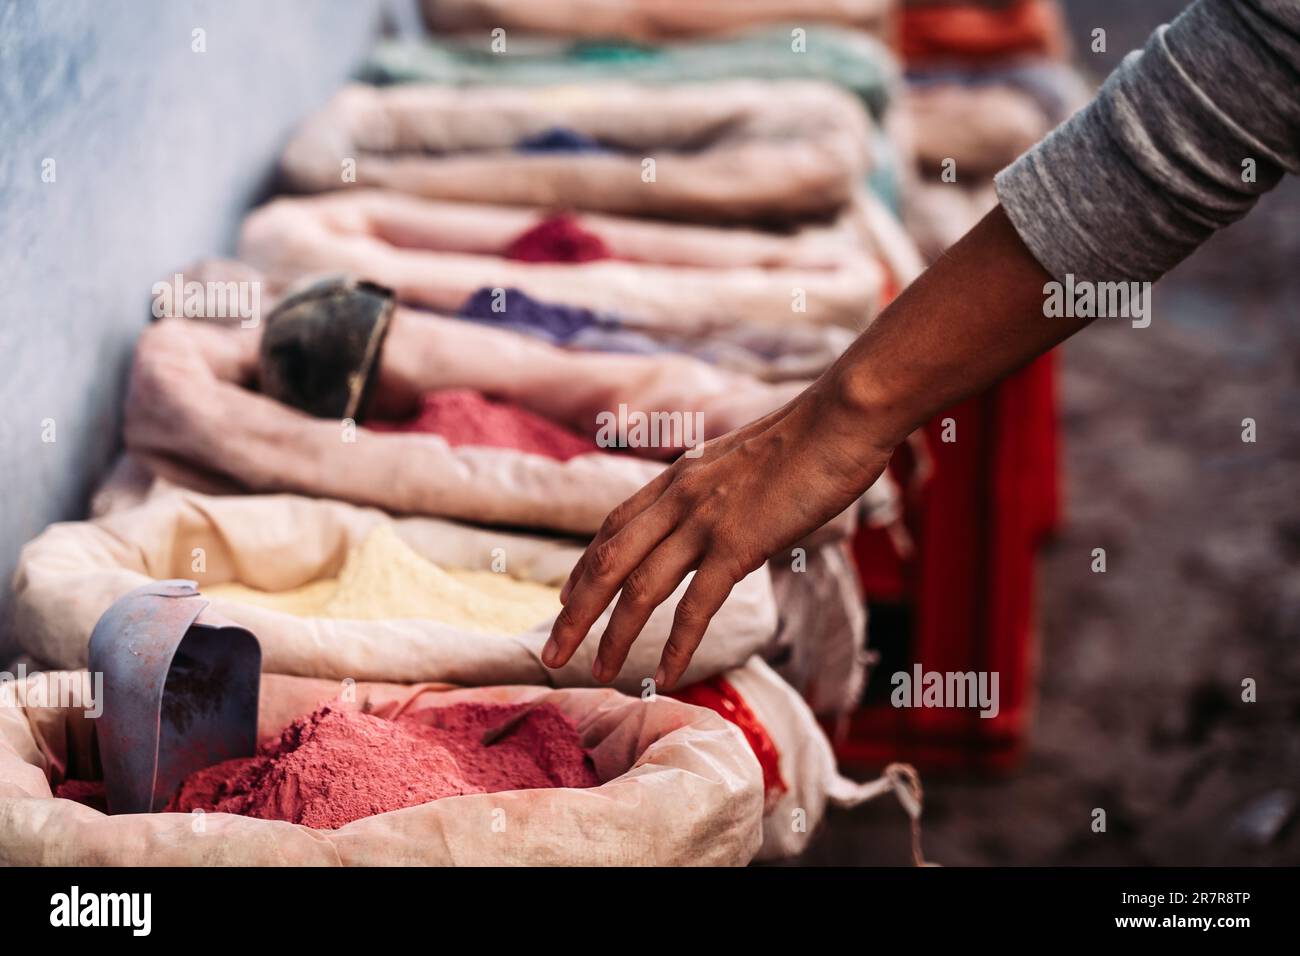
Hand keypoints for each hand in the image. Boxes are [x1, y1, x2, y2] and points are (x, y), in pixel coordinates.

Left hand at [541, 375, 892, 688]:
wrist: (843, 416)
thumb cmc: (810, 436)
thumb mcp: (744, 457)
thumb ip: (720, 485)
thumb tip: (724, 506)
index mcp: (677, 475)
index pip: (612, 527)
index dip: (583, 569)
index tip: (565, 600)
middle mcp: (677, 497)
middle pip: (605, 561)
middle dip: (573, 612)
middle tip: (549, 653)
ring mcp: (704, 520)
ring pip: (639, 588)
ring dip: (612, 636)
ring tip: (596, 674)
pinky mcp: (739, 543)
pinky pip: (696, 604)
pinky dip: (677, 645)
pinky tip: (666, 676)